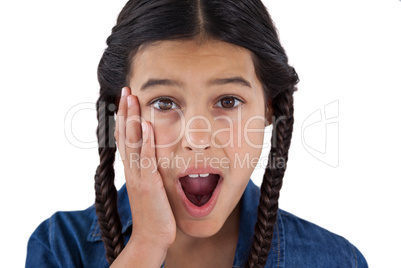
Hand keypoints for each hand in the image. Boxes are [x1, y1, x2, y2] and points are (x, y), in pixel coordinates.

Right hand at [114, 87, 175, 253]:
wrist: (152, 236)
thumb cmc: (154, 212)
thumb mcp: (150, 186)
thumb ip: (149, 169)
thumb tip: (153, 155)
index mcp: (133, 169)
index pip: (126, 137)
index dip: (125, 117)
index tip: (126, 99)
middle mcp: (132, 169)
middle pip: (125, 135)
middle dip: (125, 111)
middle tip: (126, 90)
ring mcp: (138, 176)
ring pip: (133, 142)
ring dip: (132, 119)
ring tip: (132, 99)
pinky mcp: (148, 184)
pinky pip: (146, 159)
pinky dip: (146, 142)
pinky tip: (147, 126)